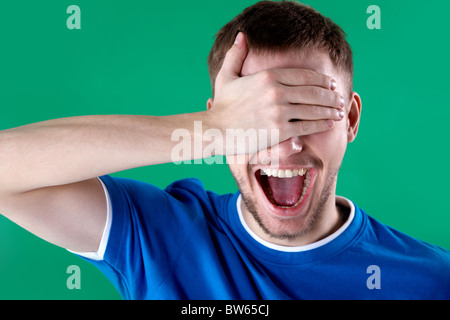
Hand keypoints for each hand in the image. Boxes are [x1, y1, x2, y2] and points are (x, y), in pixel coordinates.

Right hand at [205, 32, 344, 154]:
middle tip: (340, 99)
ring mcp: (279, 111)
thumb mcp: (227, 76)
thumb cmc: (221, 105)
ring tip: (339, 112)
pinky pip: (307, 126)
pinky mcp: (280, 130)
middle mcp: (277, 92)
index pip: (305, 75)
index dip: (322, 80)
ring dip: (331, 110)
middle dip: (331, 96)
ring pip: (314, 108)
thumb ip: (236, 54)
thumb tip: (242, 35)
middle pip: (314, 91)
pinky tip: (329, 123)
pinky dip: (321, 124)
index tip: (331, 84)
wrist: (215, 130)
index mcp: (268, 76)